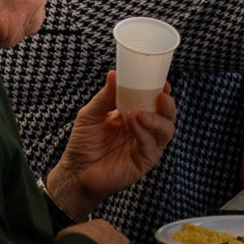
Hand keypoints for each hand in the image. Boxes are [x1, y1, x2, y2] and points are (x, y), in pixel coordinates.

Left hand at [49, 72, 175, 216]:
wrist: (76, 170)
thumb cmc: (84, 142)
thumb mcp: (91, 114)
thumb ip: (105, 96)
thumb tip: (114, 73)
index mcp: (133, 115)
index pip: (153, 102)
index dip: (161, 91)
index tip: (163, 82)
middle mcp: (144, 130)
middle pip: (166, 116)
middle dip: (167, 105)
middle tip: (161, 95)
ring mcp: (146, 146)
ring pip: (165, 131)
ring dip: (156, 119)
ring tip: (138, 112)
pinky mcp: (145, 161)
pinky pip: (151, 145)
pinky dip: (143, 132)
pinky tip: (133, 122)